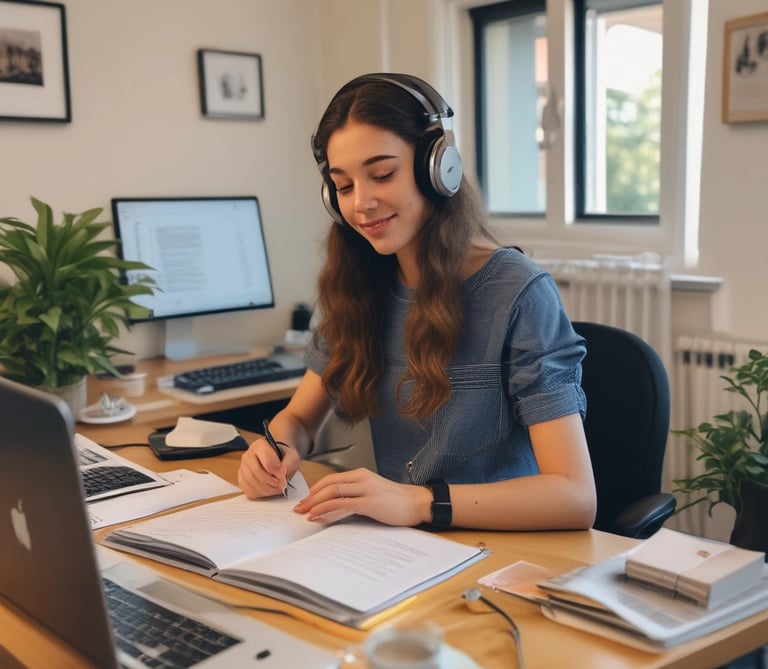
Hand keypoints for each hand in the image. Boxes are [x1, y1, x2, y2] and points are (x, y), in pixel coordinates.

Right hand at [238, 437, 299, 498]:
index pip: (265, 460)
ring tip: (277, 487)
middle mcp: (248, 455)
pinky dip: (260, 493)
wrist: (280, 461)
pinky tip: (269, 489)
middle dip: (271, 481)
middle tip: (281, 484)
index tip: (282, 475)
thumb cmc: (284, 458)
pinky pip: (248, 490)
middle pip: (256, 472)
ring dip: (266, 488)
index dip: (275, 471)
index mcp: (260, 445)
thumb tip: (281, 475)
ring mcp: (243, 468)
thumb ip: (288, 465)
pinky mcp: (242, 480)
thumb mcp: (292, 457)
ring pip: (251, 482)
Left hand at [292, 468, 431, 525]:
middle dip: (311, 496)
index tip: (305, 501)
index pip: (332, 479)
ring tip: (303, 513)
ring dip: (314, 503)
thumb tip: (336, 508)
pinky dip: (325, 509)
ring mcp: (365, 489)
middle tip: (298, 508)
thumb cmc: (398, 502)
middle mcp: (361, 478)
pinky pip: (341, 504)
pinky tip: (317, 516)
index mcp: (362, 475)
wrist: (418, 503)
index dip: (316, 490)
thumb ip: (356, 497)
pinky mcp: (369, 501)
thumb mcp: (374, 495)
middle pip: (328, 484)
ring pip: (332, 492)